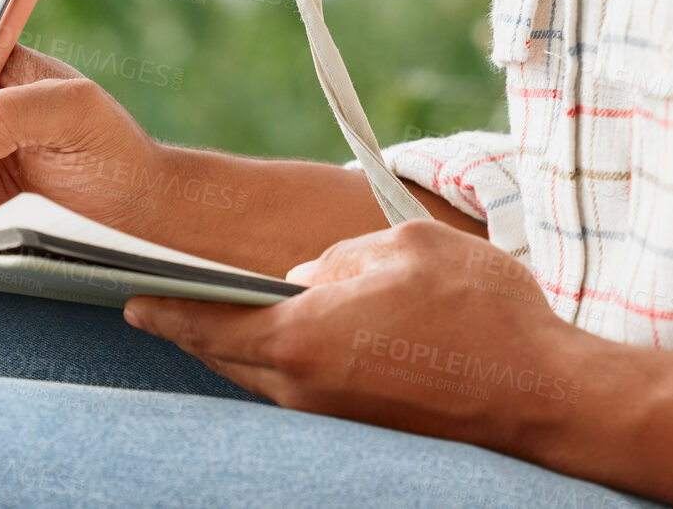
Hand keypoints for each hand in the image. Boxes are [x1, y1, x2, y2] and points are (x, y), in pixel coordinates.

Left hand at [123, 220, 584, 452]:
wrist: (544, 392)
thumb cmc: (478, 309)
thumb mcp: (401, 247)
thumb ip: (339, 257)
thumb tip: (305, 278)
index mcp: (304, 335)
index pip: (210, 322)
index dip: (165, 309)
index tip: (128, 299)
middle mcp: (305, 384)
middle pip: (225, 355)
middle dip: (188, 329)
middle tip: (153, 304)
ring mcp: (332, 412)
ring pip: (259, 376)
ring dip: (231, 348)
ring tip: (210, 318)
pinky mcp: (359, 424)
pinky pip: (294, 390)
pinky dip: (272, 364)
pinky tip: (281, 341)